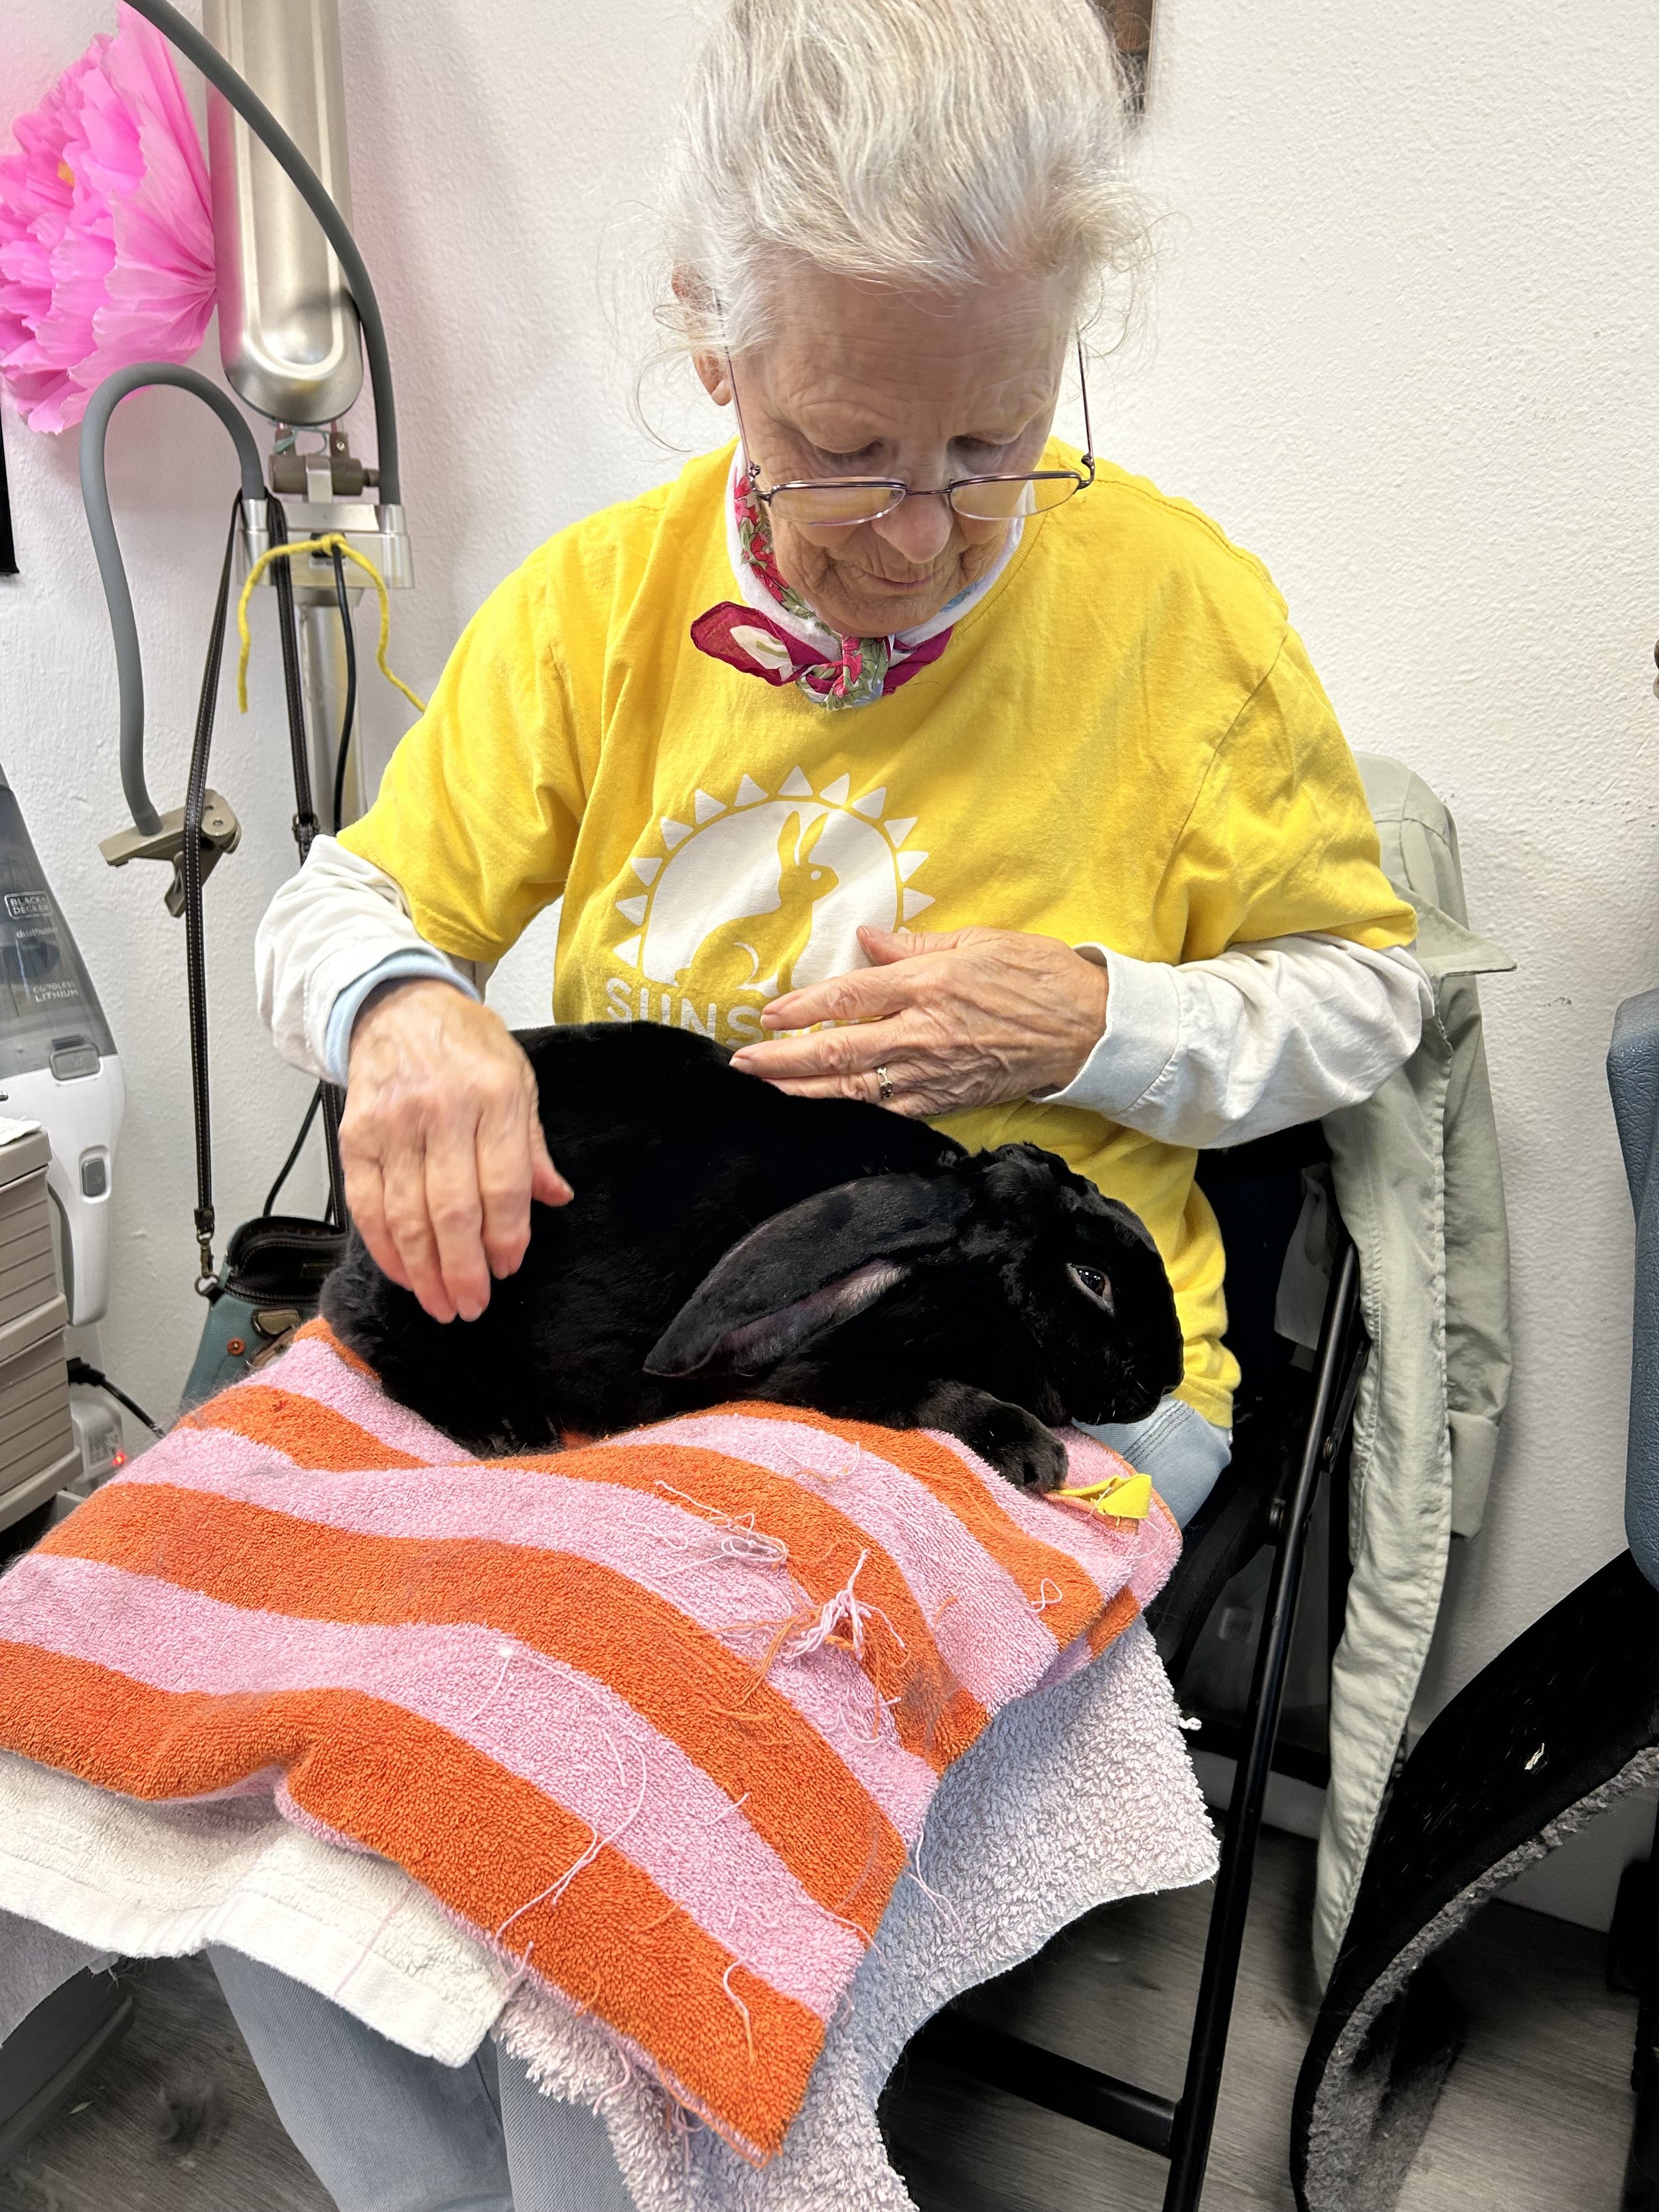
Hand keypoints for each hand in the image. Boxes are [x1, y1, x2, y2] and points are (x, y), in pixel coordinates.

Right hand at [340, 980, 570, 1321]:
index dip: (505, 1237)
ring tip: (441, 1303)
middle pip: (451, 1211)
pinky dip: (384, 1247)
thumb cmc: (466, 1044)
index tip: (507, 1268)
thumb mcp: (518, 1080)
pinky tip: (404, 1273)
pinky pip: (366, 1205)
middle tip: (472, 1306)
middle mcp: (441, 1112)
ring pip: (406, 1217)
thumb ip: (532, 1146)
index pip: (502, 1186)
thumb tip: (556, 1197)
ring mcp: (393, 1125)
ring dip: (424, 1271)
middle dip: (463, 1270)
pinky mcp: (355, 1136)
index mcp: (493, 1098)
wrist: (399, 1004)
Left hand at [728, 926, 1108, 1114]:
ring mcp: (933, 1072)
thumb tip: (868, 940)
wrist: (1088, 1030)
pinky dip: (853, 1111)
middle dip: (783, 1058)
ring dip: (805, 1090)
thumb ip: (915, 946)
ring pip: (854, 1088)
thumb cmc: (1038, 975)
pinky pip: (890, 1110)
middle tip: (743, 1063)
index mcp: (928, 984)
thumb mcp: (978, 941)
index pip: (848, 997)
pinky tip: (825, 1109)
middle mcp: (923, 1032)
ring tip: (768, 1088)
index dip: (801, 1009)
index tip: (766, 1015)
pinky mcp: (947, 1100)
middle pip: (837, 1050)